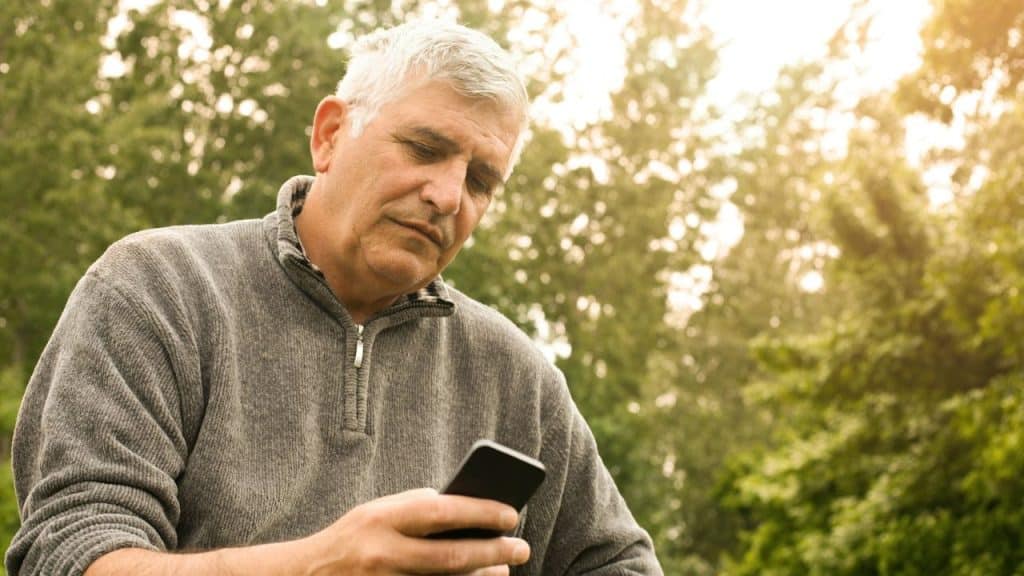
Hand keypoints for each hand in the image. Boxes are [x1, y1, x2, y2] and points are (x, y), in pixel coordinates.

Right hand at [300, 488, 530, 574]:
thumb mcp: (378, 511)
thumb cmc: (354, 537)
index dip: (479, 512)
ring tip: (503, 570)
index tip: (511, 514)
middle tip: (522, 548)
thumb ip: (418, 507)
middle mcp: (382, 554)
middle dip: (492, 553)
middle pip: (449, 558)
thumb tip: (469, 509)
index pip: (440, 512)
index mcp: (382, 519)